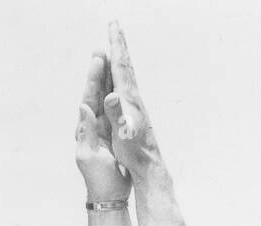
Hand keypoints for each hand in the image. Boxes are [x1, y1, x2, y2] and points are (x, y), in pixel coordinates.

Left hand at [76, 51, 130, 203]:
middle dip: (99, 72)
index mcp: (85, 129)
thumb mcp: (89, 156)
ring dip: (108, 80)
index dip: (93, 78)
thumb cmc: (99, 179)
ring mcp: (104, 130)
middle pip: (96, 94)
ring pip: (106, 100)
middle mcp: (93, 126)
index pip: (88, 97)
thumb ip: (86, 132)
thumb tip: (83, 106)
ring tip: (111, 59)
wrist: (110, 196)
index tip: (97, 58)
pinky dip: (117, 96)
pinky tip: (121, 85)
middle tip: (102, 49)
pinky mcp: (114, 135)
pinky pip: (115, 111)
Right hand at [105, 20, 163, 179]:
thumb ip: (116, 115)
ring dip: (119, 57)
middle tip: (114, 24)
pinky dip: (120, 74)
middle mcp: (133, 97)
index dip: (116, 46)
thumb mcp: (123, 135)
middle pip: (125, 64)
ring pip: (126, 74)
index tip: (112, 27)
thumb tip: (111, 95)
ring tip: (114, 43)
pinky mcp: (134, 112)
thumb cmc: (134, 153)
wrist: (149, 166)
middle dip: (118, 44)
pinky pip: (125, 86)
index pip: (121, 66)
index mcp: (129, 99)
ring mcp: (135, 104)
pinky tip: (119, 73)